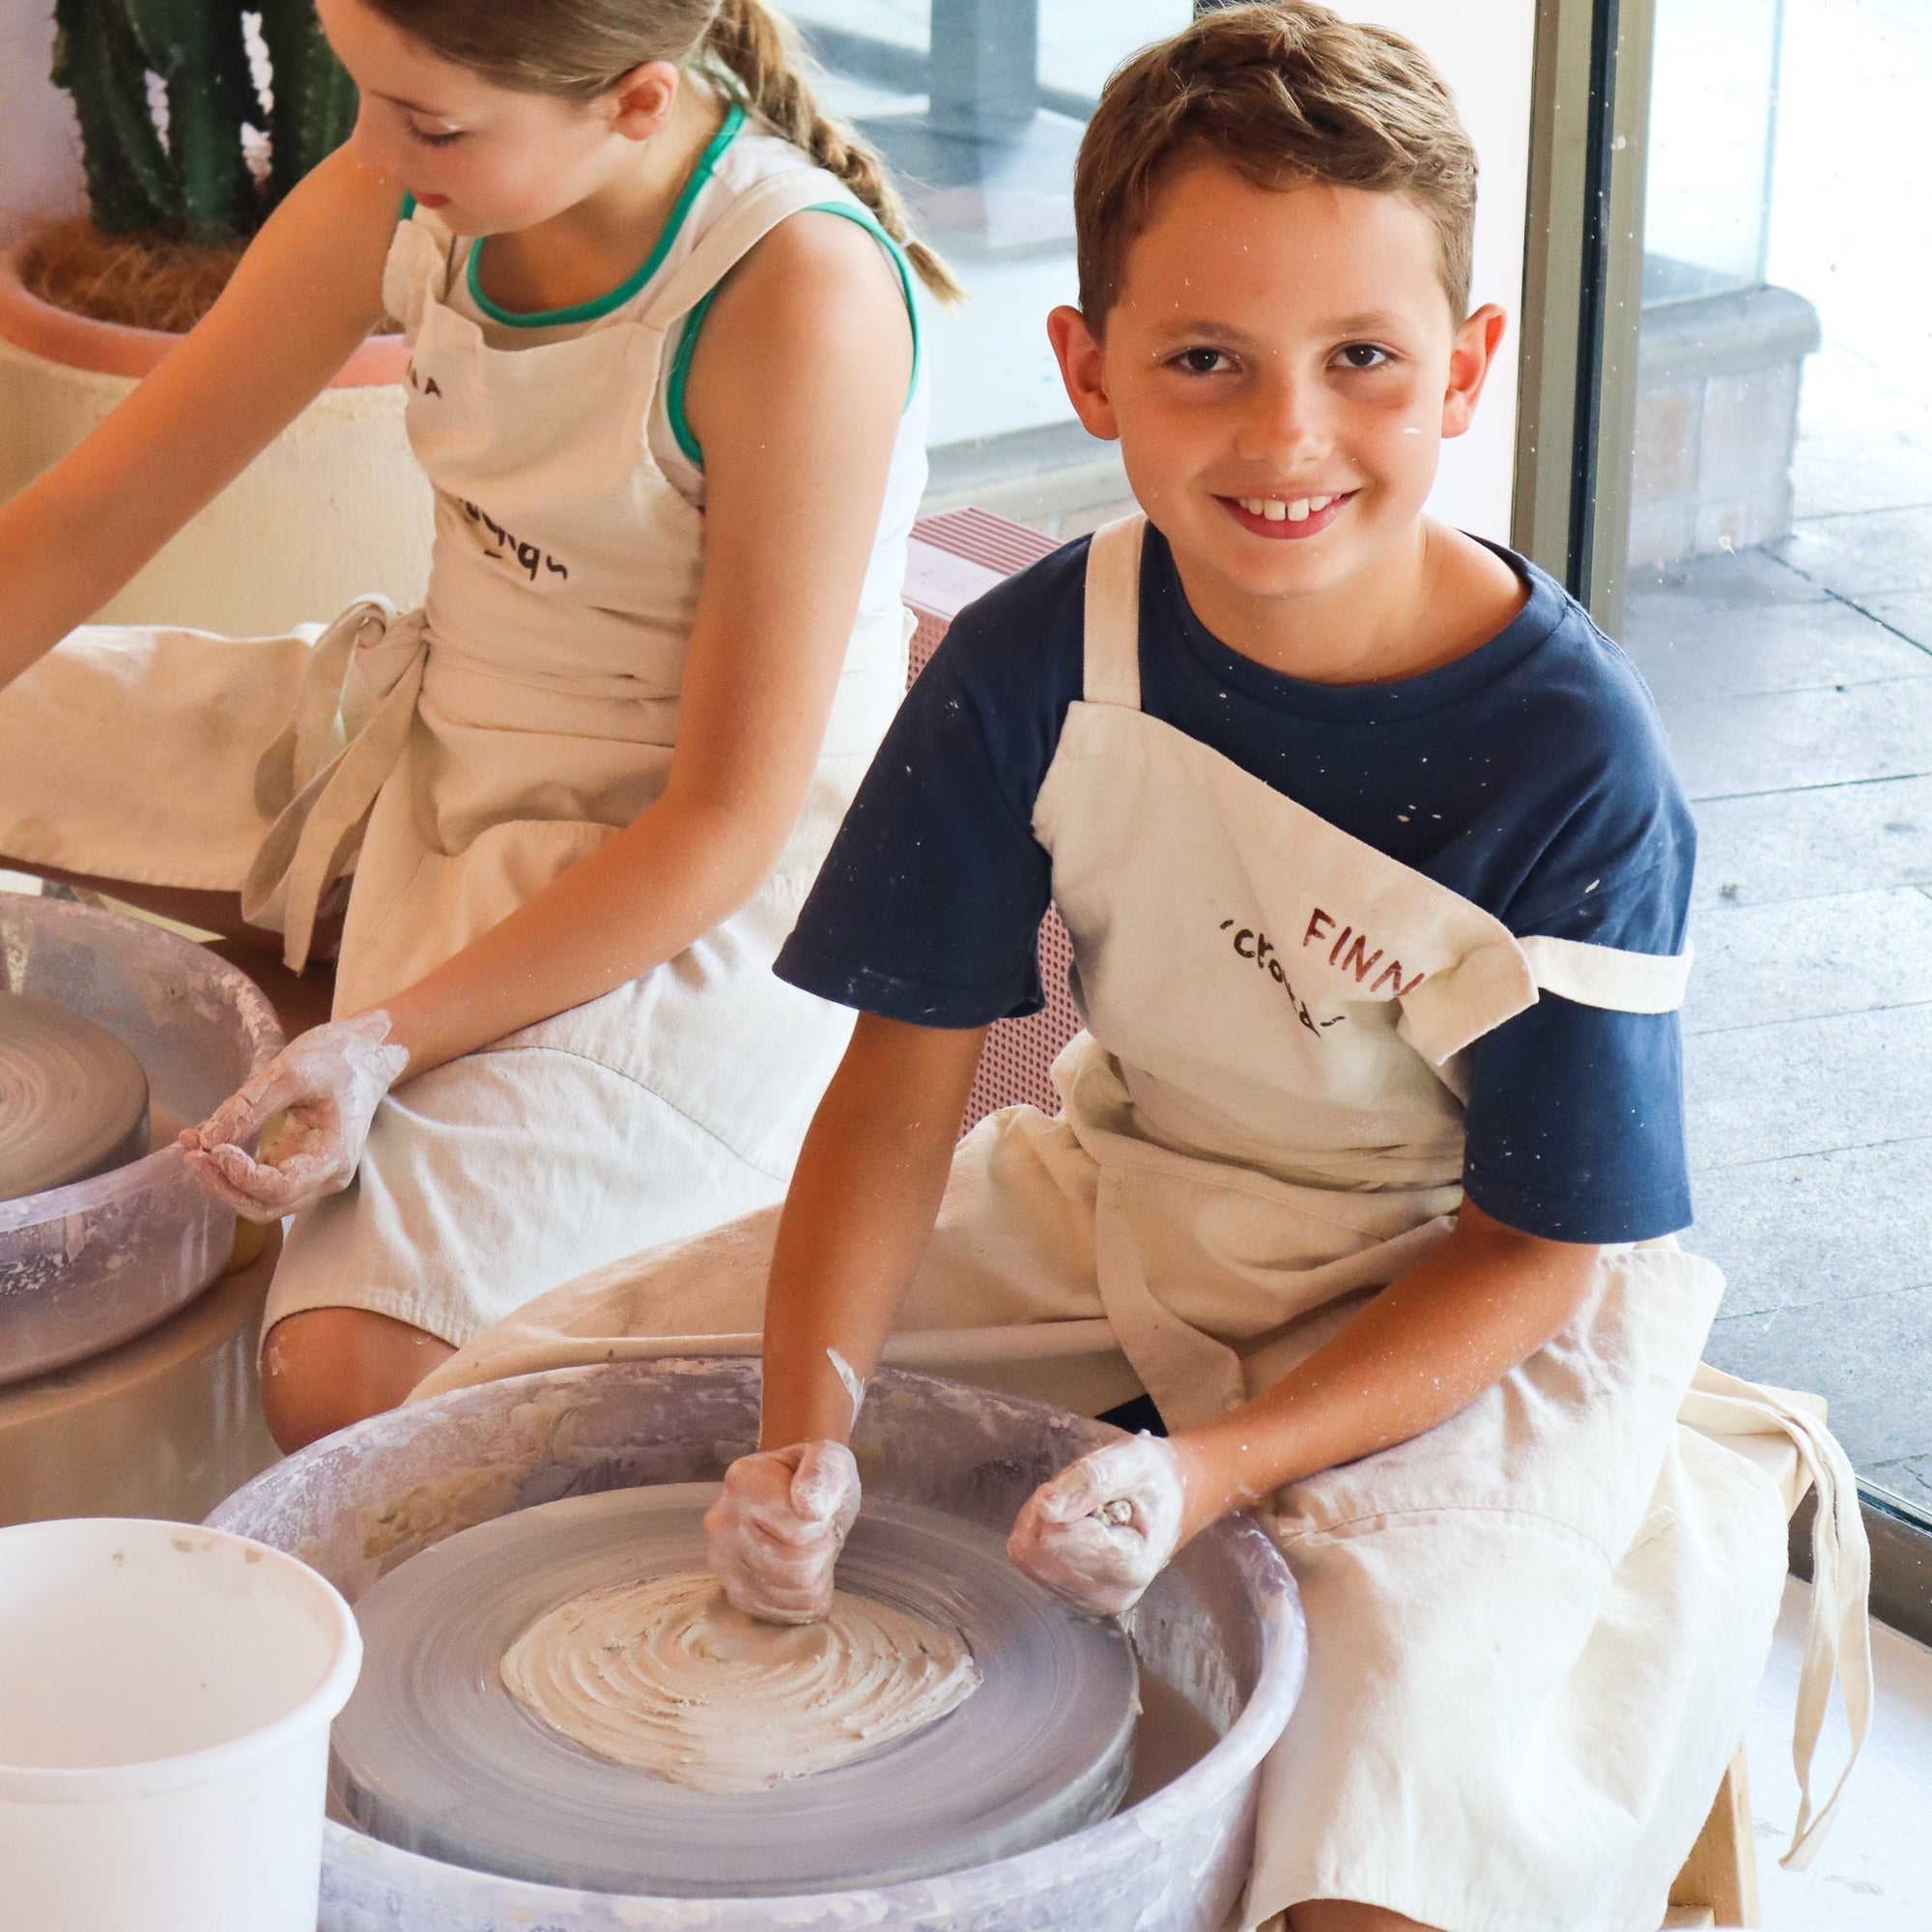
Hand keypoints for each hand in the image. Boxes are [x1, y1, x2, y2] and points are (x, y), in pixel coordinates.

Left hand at [180, 1010, 407, 1219]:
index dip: (240, 1175)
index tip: (212, 1148)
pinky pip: (261, 1180)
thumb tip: (207, 1139)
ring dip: (224, 1181)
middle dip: (225, 1185)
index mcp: (334, 1155)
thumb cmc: (340, 1057)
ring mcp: (313, 1172)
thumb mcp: (292, 1071)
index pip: (280, 1187)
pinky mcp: (298, 1163)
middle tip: (193, 1154)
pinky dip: (232, 1170)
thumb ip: (249, 1105)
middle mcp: (326, 1174)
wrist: (368, 1052)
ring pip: (261, 1199)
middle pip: (267, 1204)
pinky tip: (208, 1143)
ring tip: (193, 1147)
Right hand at [705, 1441, 860, 1624]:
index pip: (802, 1531)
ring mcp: (723, 1561)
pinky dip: (801, 1600)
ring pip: (790, 1594)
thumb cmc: (814, 1475)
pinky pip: (780, 1614)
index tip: (818, 1509)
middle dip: (821, 1554)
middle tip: (817, 1533)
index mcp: (743, 1482)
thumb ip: (823, 1474)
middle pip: (796, 1568)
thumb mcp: (830, 1460)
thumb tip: (810, 1507)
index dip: (823, 1525)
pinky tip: (800, 1573)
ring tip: (808, 1551)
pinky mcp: (732, 1592)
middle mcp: (722, 1523)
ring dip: (814, 1578)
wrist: (796, 1490)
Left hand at [1007, 1432, 1186, 1616]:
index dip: (1063, 1496)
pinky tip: (1068, 1522)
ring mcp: (1085, 1601)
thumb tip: (1047, 1508)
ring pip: (1028, 1552)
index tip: (1089, 1481)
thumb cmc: (1154, 1480)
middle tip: (1083, 1490)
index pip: (1060, 1536)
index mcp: (1133, 1568)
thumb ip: (1093, 1480)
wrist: (1166, 1503)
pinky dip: (1037, 1531)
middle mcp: (1109, 1596)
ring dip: (1042, 1518)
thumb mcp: (1134, 1460)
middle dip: (1051, 1506)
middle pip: (1040, 1545)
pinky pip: (1026, 1559)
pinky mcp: (1065, 1596)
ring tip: (1079, 1506)